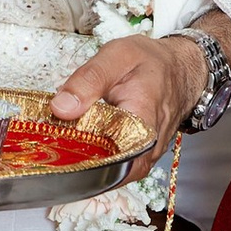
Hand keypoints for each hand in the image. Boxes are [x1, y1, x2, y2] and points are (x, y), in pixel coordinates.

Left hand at [49, 12, 230, 175]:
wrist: (178, 68)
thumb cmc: (149, 61)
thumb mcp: (117, 56)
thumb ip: (89, 79)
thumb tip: (61, 107)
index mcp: (143, 118)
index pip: (114, 155)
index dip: (82, 160)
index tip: (56, 150)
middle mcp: (149, 145)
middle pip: (112, 171)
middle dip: (78, 165)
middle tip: (51, 151)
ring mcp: (148, 155)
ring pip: (115, 173)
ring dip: (87, 165)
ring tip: (61, 149)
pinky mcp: (143, 156)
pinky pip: (119, 167)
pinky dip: (99, 160)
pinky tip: (80, 148)